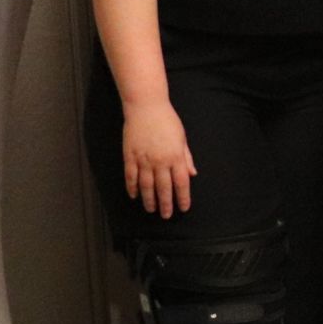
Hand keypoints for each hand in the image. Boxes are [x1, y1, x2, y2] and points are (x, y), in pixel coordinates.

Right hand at [121, 97, 195, 216]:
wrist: (146, 107)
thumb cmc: (167, 120)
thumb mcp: (182, 138)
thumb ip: (186, 157)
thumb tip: (192, 174)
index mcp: (176, 156)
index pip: (181, 182)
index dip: (183, 197)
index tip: (183, 208)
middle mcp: (160, 160)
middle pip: (164, 188)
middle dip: (166, 204)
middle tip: (166, 216)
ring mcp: (144, 159)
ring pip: (146, 185)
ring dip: (149, 199)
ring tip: (151, 210)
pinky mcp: (130, 156)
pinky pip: (131, 176)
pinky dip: (132, 187)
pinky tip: (134, 196)